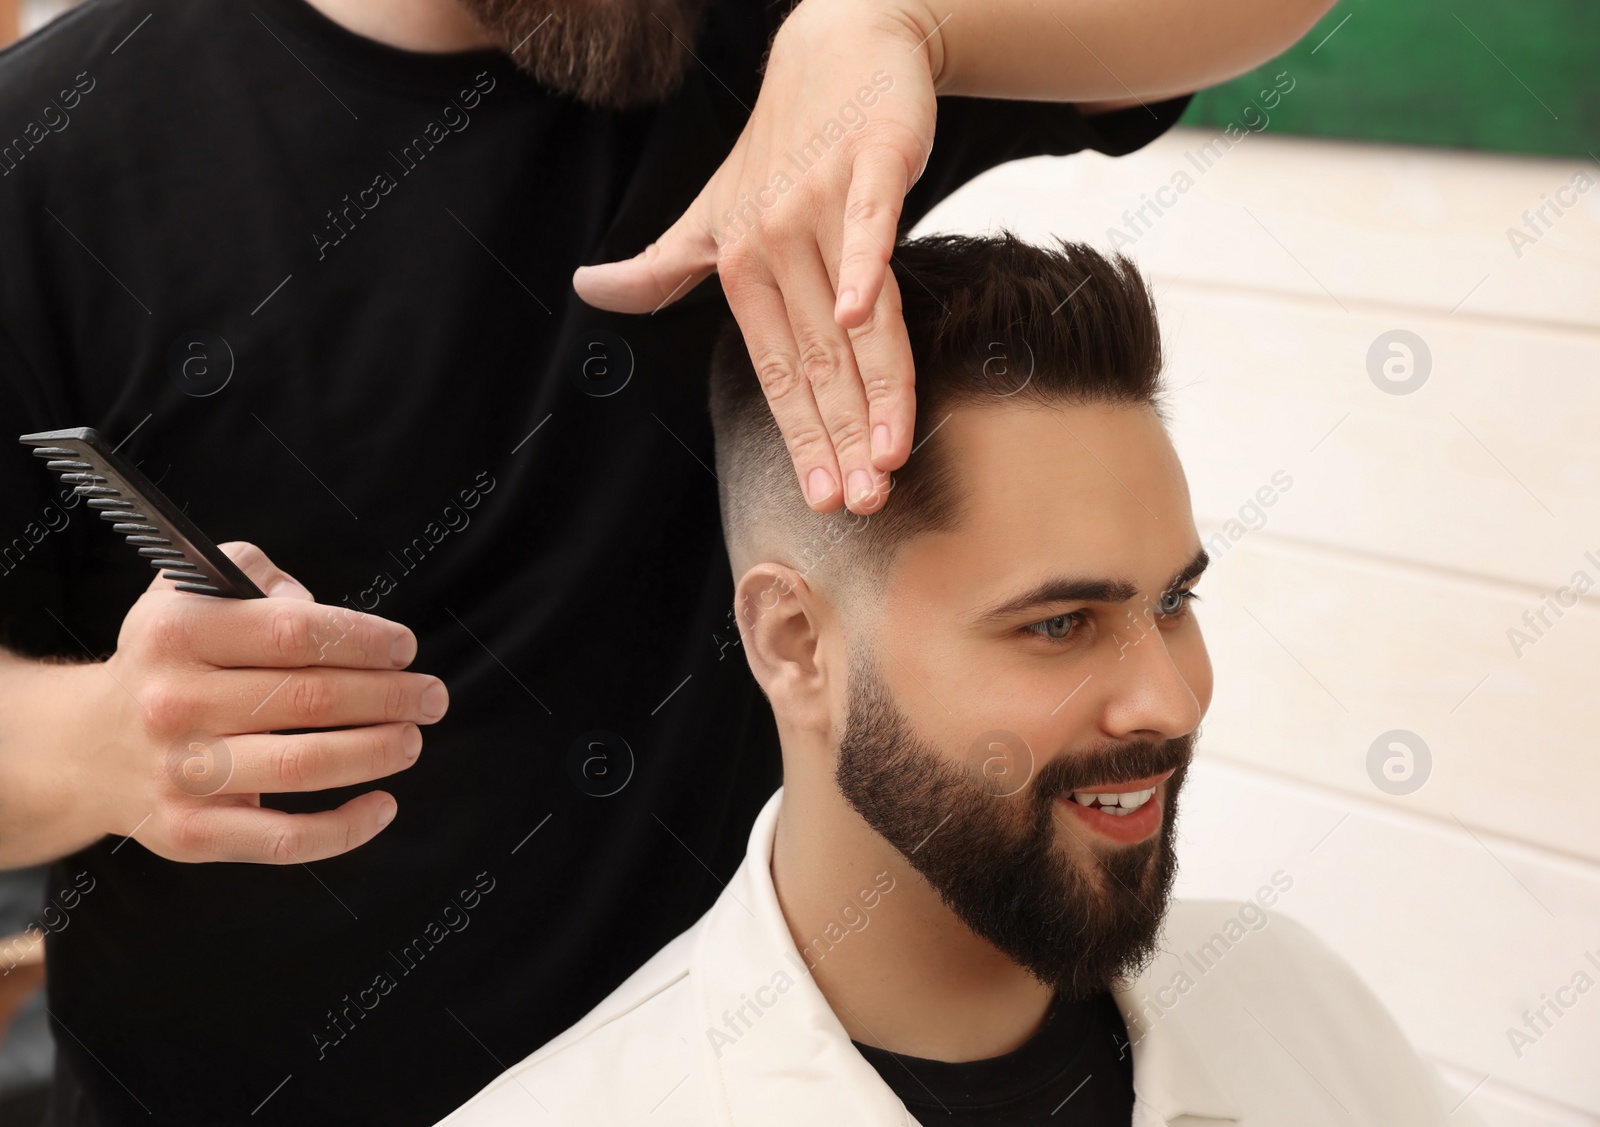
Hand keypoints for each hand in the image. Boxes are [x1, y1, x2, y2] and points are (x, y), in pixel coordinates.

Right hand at [61, 542, 447, 863]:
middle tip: (431, 696)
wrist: (87, 748)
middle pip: (311, 698)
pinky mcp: (191, 833)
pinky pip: (284, 839)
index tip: (404, 648)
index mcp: (179, 634)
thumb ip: (254, 574)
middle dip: (389, 696)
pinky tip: (383, 805)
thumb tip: (316, 605)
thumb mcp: (189, 591)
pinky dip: (345, 829)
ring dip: (376, 751)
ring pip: (304, 765)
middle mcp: (174, 702)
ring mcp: (182, 773)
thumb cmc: (167, 662)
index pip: (295, 632)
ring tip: (411, 739)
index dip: (364, 640)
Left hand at [572, 0, 937, 514]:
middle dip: (842, 436)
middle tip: (864, 503)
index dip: (801, 437)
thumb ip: (662, 265)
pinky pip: (867, 227)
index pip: (776, 371)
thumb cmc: (781, 140)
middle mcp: (773, 242)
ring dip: (873, 388)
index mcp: (742, 266)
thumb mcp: (714, 210)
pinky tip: (859, 313)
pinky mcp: (869, 165)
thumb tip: (587, 290)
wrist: (837, 43)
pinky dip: (860, 267)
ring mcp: (819, 205)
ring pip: (852, 315)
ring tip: (887, 456)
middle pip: (816, 359)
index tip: (822, 498)